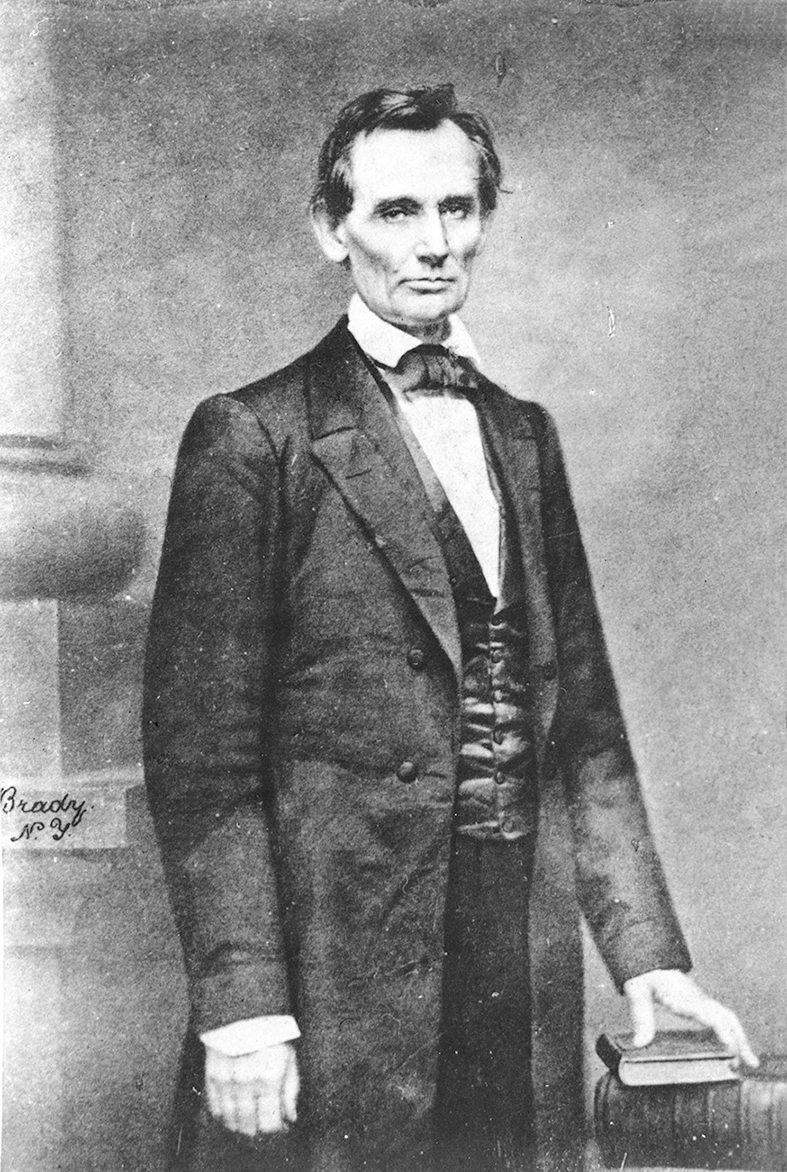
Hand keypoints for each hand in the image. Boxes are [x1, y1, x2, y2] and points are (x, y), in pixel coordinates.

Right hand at [204, 1040, 299, 1135]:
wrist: (244, 1012)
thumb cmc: (271, 1035)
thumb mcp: (289, 1058)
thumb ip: (291, 1090)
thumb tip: (290, 1118)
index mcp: (269, 1079)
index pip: (268, 1124)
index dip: (274, 1132)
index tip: (278, 1128)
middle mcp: (246, 1083)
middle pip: (247, 1126)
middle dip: (257, 1133)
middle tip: (263, 1129)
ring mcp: (226, 1081)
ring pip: (230, 1120)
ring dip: (239, 1127)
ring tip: (248, 1123)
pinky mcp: (211, 1076)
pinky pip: (214, 1108)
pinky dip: (223, 1117)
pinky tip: (232, 1114)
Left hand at [623, 969, 758, 1068]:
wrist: (651, 960)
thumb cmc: (645, 975)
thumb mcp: (638, 991)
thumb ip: (640, 1016)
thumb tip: (640, 1043)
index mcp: (681, 994)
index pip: (702, 1009)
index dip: (715, 1025)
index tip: (728, 1042)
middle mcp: (696, 998)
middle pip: (723, 1015)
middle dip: (736, 1036)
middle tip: (744, 1060)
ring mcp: (702, 1002)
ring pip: (728, 1018)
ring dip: (741, 1038)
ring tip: (751, 1061)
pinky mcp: (703, 1006)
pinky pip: (723, 1020)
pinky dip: (734, 1035)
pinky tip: (739, 1053)